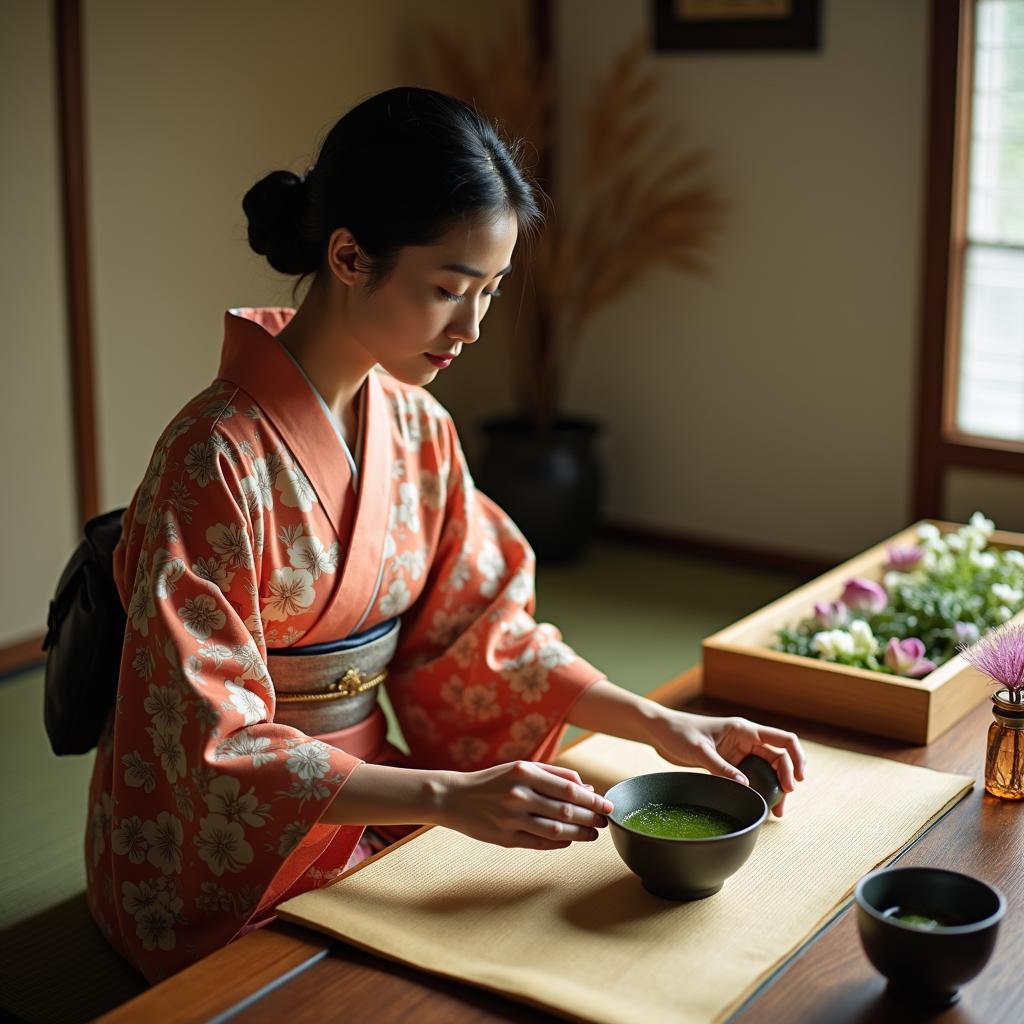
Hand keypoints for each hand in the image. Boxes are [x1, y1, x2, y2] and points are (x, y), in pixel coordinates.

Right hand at [438, 760, 613, 849]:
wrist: (454, 797)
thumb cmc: (493, 781)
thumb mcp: (522, 768)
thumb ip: (554, 775)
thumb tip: (586, 788)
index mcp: (524, 772)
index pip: (569, 788)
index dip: (592, 800)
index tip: (607, 805)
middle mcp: (519, 795)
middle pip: (566, 811)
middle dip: (591, 818)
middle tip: (605, 821)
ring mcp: (511, 819)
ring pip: (556, 831)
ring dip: (580, 835)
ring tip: (593, 835)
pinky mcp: (505, 839)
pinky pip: (540, 844)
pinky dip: (559, 844)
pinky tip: (570, 841)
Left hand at [646, 710, 806, 817]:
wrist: (659, 731)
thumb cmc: (678, 732)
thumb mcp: (699, 750)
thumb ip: (721, 767)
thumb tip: (745, 786)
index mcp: (744, 729)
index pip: (783, 740)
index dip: (797, 758)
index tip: (798, 781)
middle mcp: (745, 740)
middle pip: (778, 759)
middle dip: (786, 780)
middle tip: (781, 804)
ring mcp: (738, 752)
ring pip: (766, 770)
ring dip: (773, 788)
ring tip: (774, 811)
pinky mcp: (729, 763)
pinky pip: (751, 776)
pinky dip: (758, 789)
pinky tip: (758, 804)